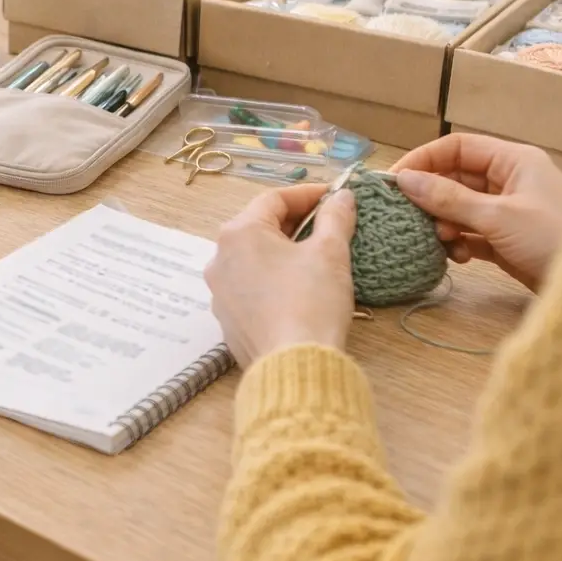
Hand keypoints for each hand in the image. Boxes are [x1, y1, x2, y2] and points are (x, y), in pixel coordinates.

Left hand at [206, 185, 357, 367]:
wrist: (294, 366)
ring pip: (253, 259)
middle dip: (295, 223)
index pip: (274, 199)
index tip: (336, 196)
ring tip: (315, 257)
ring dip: (283, 252)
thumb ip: (335, 218)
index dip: (308, 194)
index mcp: (239, 233)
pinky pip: (250, 288)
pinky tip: (298, 290)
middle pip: (259, 227)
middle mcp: (219, 259)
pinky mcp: (227, 320)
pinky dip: (272, 280)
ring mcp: (219, 292)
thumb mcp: (331, 253)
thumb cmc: (312, 302)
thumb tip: (342, 197)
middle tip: (329, 225)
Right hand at [392, 134, 561, 292]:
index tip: (394, 183)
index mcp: (513, 160)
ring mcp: (510, 211)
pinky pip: (472, 234)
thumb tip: (404, 180)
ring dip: (445, 223)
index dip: (423, 160)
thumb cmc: (552, 237)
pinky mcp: (508, 240)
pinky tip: (457, 258)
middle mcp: (510, 180)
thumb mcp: (497, 216)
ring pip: (461, 208)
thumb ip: (448, 198)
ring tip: (441, 240)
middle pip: (456, 179)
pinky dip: (460, 244)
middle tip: (408, 217)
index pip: (456, 147)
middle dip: (432, 198)